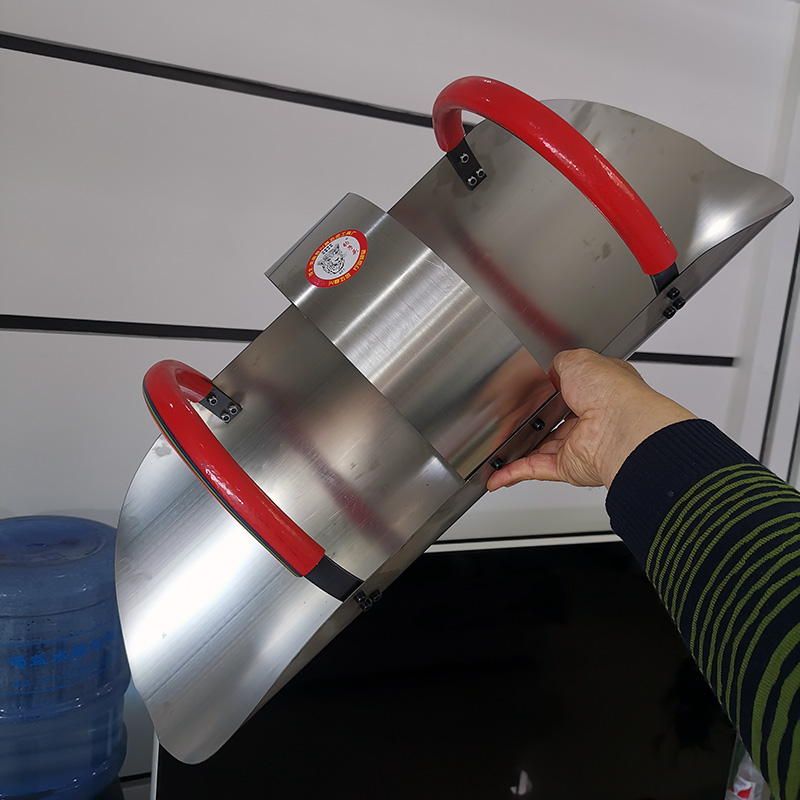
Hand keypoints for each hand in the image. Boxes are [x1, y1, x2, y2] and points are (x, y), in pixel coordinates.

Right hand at [486, 349, 695, 490]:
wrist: (621, 427)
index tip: (516, 393)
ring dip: (514, 447)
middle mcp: (588, 418)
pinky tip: (497, 472)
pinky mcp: (568, 466)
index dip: (537, 391)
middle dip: (521, 420)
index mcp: (595, 391)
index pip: (560, 390)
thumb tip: (551, 367)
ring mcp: (578, 443)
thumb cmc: (611, 393)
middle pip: (546, 420)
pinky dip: (513, 472)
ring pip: (538, 446)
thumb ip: (560, 363)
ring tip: (494, 444)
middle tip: (501, 417)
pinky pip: (535, 468)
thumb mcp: (578, 360)